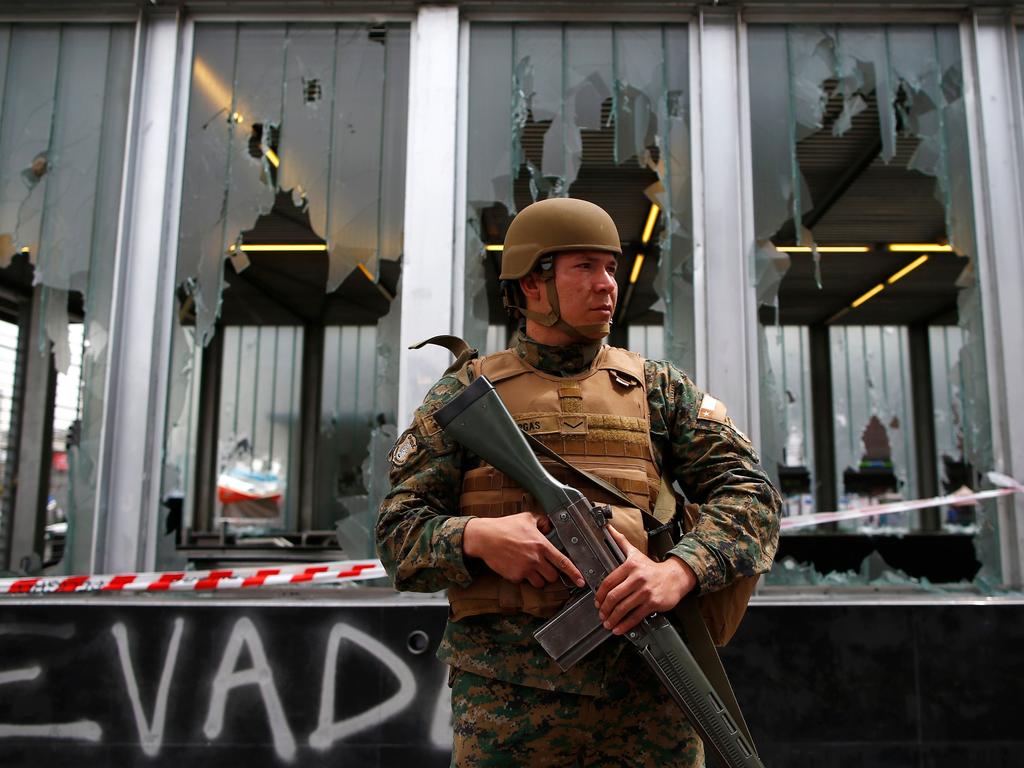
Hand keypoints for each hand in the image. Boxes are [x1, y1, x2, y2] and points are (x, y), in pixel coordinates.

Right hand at [463, 512, 584, 588]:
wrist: (485, 537)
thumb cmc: (504, 527)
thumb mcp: (526, 518)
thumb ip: (542, 521)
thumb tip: (550, 526)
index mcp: (541, 545)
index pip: (563, 562)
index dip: (574, 573)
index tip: (581, 581)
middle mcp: (535, 558)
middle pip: (552, 576)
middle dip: (550, 573)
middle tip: (543, 566)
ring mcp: (525, 569)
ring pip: (540, 583)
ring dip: (538, 578)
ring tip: (529, 567)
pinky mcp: (515, 576)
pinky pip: (525, 582)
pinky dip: (523, 577)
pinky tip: (516, 566)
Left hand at [594, 526, 696, 635]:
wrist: (676, 576)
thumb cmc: (652, 567)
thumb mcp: (635, 553)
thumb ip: (621, 542)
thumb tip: (607, 528)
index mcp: (630, 566)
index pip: (608, 582)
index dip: (600, 594)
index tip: (597, 602)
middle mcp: (637, 578)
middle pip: (614, 596)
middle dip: (604, 608)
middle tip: (601, 614)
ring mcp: (645, 591)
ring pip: (623, 608)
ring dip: (612, 618)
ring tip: (607, 623)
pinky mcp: (653, 603)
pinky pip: (635, 616)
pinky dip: (625, 624)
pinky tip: (618, 629)